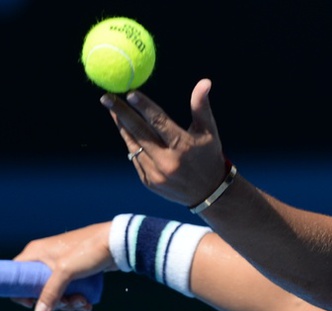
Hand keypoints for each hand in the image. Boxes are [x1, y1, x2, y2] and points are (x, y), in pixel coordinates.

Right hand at [13, 222, 116, 310]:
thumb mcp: (66, 271)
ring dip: (69, 302)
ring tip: (83, 302)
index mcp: (36, 253)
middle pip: (40, 289)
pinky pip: (71, 289)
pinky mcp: (77, 270)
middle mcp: (46, 258)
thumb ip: (50, 293)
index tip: (35, 303)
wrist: (117, 243)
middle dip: (55, 301)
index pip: (17, 275)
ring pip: (58, 292)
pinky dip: (77, 298)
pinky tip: (87, 304)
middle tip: (69, 302)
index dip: (22, 292)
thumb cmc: (88, 251)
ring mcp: (62, 265)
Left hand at [100, 79, 228, 207]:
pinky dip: (132, 144)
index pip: (159, 122)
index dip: (144, 107)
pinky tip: (128, 132)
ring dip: (123, 127)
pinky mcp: (149, 182)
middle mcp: (168, 162)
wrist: (209, 192)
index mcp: (184, 147)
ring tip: (113, 111)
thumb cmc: (209, 155)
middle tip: (106, 97)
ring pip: (134, 145)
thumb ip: (201, 106)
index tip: (130, 93)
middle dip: (121, 113)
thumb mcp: (209, 131)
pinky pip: (136, 158)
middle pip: (140, 132)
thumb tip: (204, 82)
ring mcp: (156, 174)